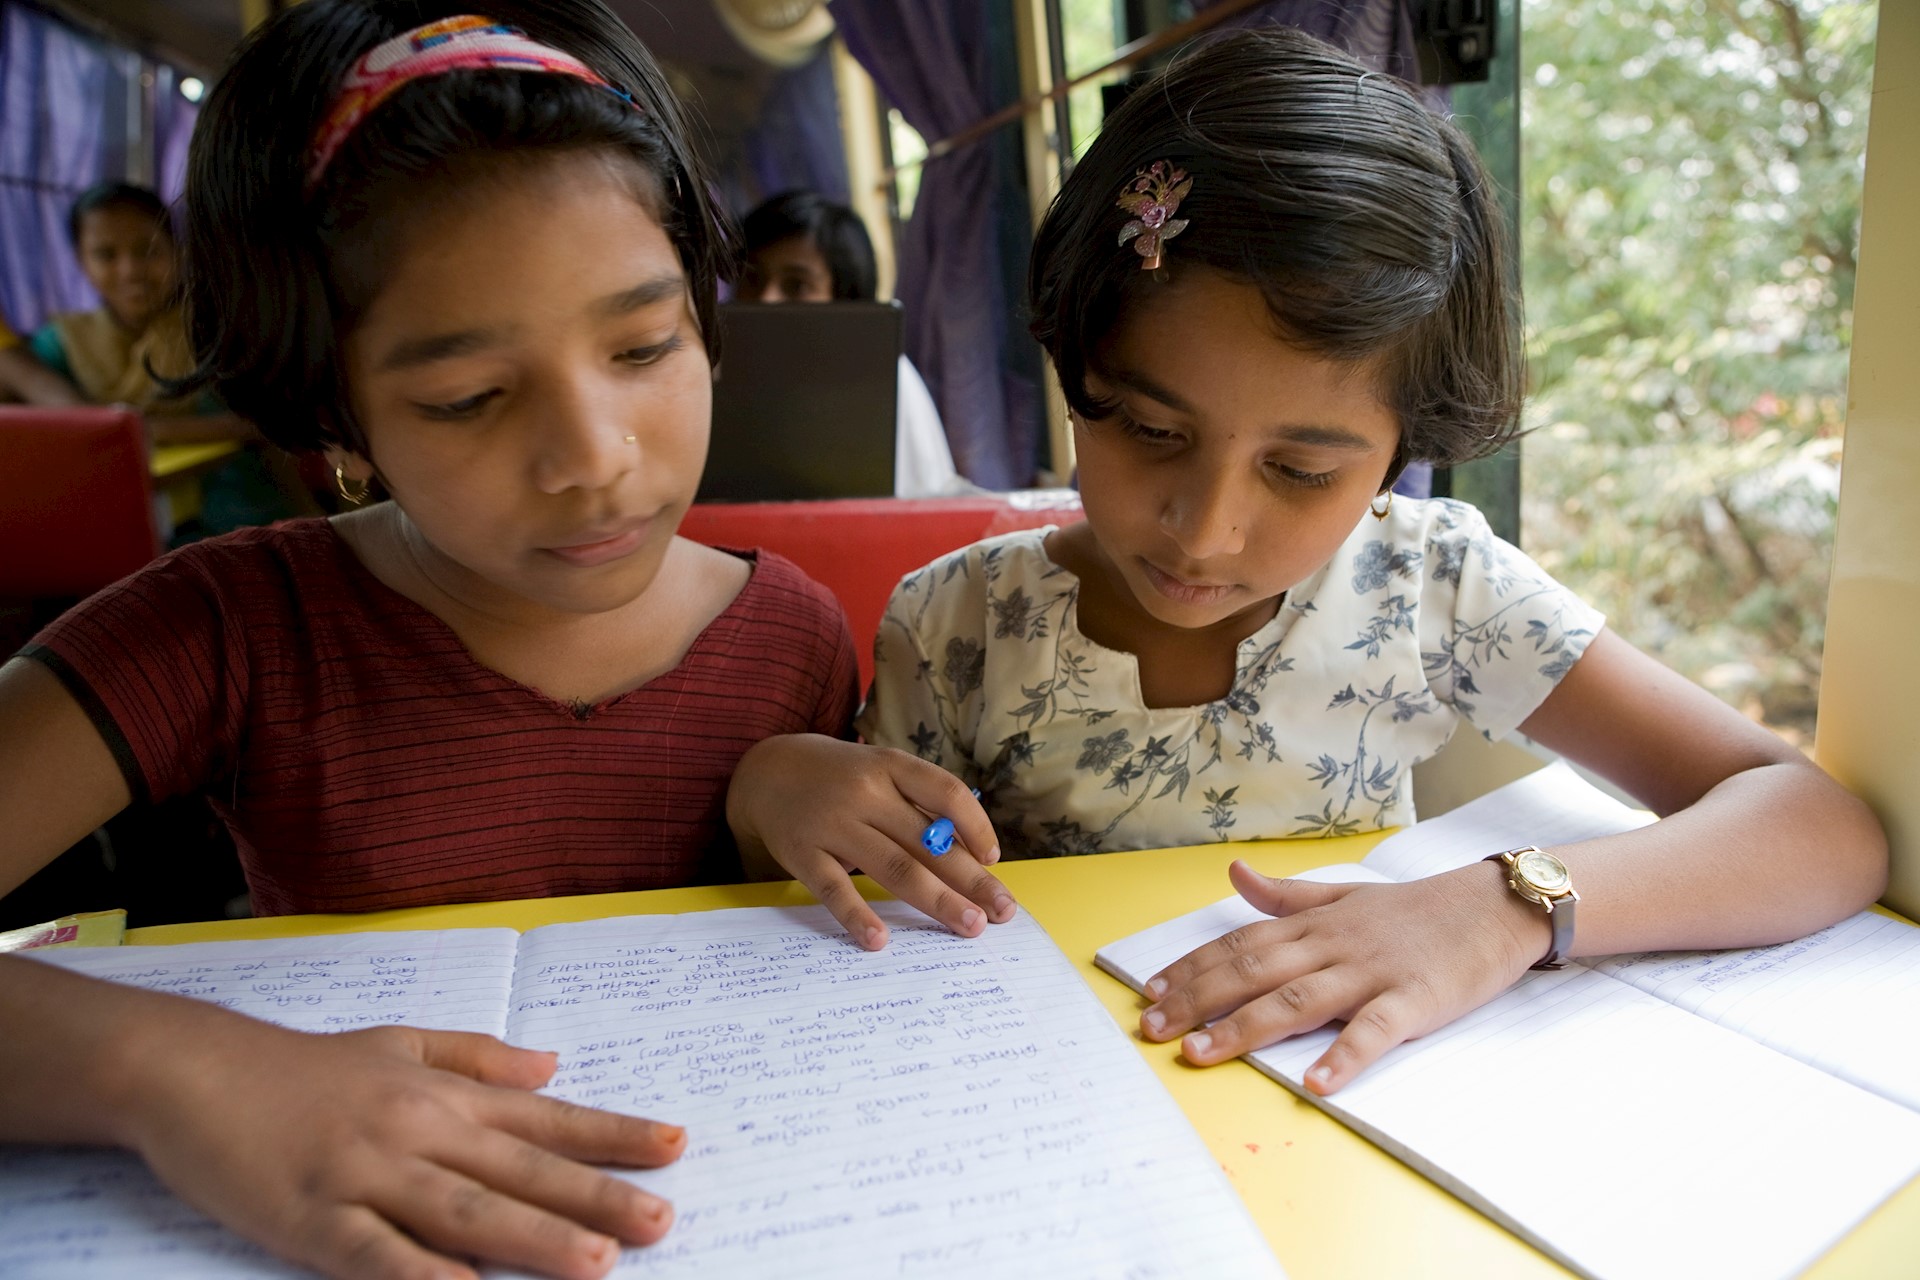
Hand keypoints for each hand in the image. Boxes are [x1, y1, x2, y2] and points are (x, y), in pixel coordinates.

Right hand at [124, 1011, 684, 1279]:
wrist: (194, 1071)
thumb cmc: (303, 1066)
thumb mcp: (402, 1043)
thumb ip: (481, 1058)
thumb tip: (554, 1065)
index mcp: (444, 1096)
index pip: (544, 1119)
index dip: (611, 1135)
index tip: (674, 1147)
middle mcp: (418, 1132)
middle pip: (520, 1171)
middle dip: (595, 1197)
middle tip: (661, 1219)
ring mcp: (366, 1176)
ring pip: (464, 1213)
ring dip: (532, 1239)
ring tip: (596, 1262)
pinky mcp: (311, 1218)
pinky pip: (376, 1254)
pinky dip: (422, 1276)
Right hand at [727, 733, 1016, 948]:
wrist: (766, 771)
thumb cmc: (841, 778)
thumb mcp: (880, 772)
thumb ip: (919, 806)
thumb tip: (973, 855)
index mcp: (890, 766)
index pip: (946, 792)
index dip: (976, 827)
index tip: (994, 859)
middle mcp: (865, 792)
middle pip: (928, 841)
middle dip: (971, 879)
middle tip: (1002, 912)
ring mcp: (832, 823)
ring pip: (894, 866)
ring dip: (937, 899)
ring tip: (969, 926)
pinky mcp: (802, 853)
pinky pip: (835, 889)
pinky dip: (857, 915)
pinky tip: (879, 941)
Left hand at [1138, 859, 1550, 1093]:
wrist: (1492, 906)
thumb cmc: (1414, 910)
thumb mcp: (1344, 896)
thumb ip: (1285, 895)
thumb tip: (1233, 873)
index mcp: (1313, 924)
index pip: (1239, 944)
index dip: (1193, 968)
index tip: (1151, 992)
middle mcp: (1331, 945)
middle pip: (1253, 971)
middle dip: (1198, 1000)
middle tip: (1153, 1029)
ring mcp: (1370, 973)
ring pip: (1297, 1000)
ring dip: (1245, 1028)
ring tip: (1202, 1053)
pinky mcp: (1413, 1000)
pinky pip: (1374, 1031)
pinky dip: (1345, 1056)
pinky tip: (1316, 1083)